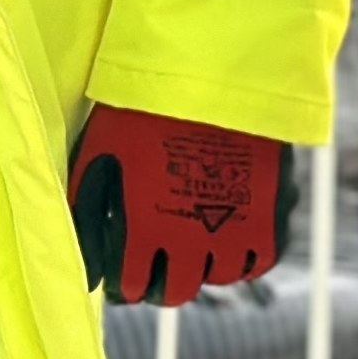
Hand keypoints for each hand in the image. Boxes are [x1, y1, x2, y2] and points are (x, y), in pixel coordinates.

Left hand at [73, 107, 293, 305]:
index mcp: (144, 229)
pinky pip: (259, 261)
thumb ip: (87, 219)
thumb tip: (86, 274)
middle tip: (156, 266)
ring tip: (192, 243)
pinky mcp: (271, 215)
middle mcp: (191, 240)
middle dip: (159, 284)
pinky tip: (227, 241)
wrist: (210, 66)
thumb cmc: (144, 107)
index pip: (130, 289)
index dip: (121, 286)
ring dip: (201, 267)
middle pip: (174, 292)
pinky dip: (243, 259)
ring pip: (217, 278)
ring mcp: (236, 229)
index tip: (121, 275)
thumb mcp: (100, 157)